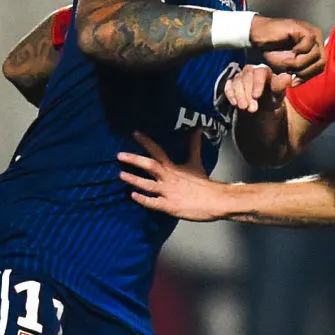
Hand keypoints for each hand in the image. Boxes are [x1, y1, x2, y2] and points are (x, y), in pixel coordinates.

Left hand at [117, 130, 234, 221]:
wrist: (215, 201)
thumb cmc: (203, 184)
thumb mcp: (196, 162)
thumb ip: (193, 146)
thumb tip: (197, 129)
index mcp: (173, 167)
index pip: (158, 151)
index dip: (146, 142)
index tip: (134, 133)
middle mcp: (169, 178)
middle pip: (150, 166)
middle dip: (134, 160)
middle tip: (120, 155)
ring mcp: (168, 192)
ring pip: (148, 185)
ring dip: (134, 180)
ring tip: (121, 175)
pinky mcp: (169, 206)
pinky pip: (154, 203)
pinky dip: (143, 199)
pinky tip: (133, 196)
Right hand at [224, 62, 294, 113]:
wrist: (261, 108)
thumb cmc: (271, 99)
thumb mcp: (278, 95)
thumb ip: (281, 86)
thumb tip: (288, 77)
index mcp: (264, 71)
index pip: (260, 71)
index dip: (258, 83)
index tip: (257, 96)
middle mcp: (251, 70)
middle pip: (247, 76)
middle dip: (248, 93)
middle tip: (252, 108)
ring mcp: (240, 77)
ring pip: (236, 81)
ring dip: (239, 95)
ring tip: (244, 108)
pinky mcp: (231, 84)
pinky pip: (228, 86)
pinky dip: (230, 94)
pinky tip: (234, 103)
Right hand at [249, 16, 325, 80]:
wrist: (257, 36)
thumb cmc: (271, 50)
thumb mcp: (288, 66)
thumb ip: (300, 72)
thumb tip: (303, 80)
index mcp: (314, 47)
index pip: (320, 66)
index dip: (308, 76)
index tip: (294, 81)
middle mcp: (316, 39)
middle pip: (321, 62)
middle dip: (305, 72)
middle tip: (290, 72)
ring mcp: (311, 33)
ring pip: (316, 55)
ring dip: (299, 63)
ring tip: (286, 62)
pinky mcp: (303, 29)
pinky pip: (308, 45)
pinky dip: (298, 52)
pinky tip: (290, 51)